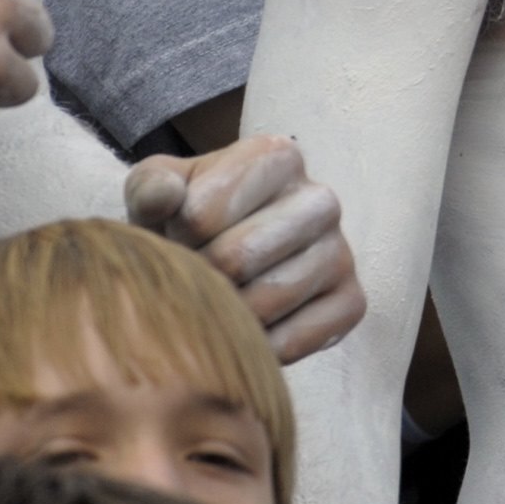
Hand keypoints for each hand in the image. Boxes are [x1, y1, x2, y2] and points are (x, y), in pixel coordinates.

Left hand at [125, 133, 365, 360]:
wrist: (227, 258)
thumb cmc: (188, 218)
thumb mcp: (159, 189)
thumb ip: (152, 186)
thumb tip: (165, 199)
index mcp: (278, 156)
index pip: (202, 213)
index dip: (174, 240)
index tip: (179, 240)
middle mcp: (321, 198)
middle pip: (237, 259)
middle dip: (201, 279)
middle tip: (197, 278)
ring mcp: (342, 252)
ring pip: (267, 301)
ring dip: (227, 315)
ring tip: (219, 301)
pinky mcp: (352, 301)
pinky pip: (298, 340)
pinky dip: (261, 347)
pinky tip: (248, 330)